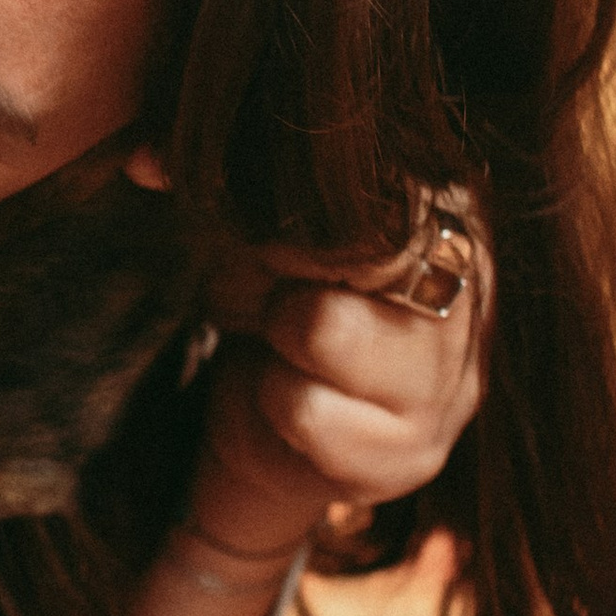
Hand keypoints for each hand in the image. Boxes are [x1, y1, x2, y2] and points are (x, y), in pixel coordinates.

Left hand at [185, 201, 490, 563]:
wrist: (277, 424)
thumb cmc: (276, 299)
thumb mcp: (253, 221)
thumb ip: (220, 176)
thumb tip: (146, 159)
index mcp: (451, 211)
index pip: (382, 182)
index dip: (292, 204)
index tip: (256, 229)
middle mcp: (469, 295)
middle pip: (354, 248)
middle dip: (271, 262)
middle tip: (258, 287)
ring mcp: (449, 383)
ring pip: (318, 327)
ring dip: (270, 333)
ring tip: (276, 340)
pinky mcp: (410, 456)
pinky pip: (304, 409)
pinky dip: (271, 399)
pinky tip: (286, 396)